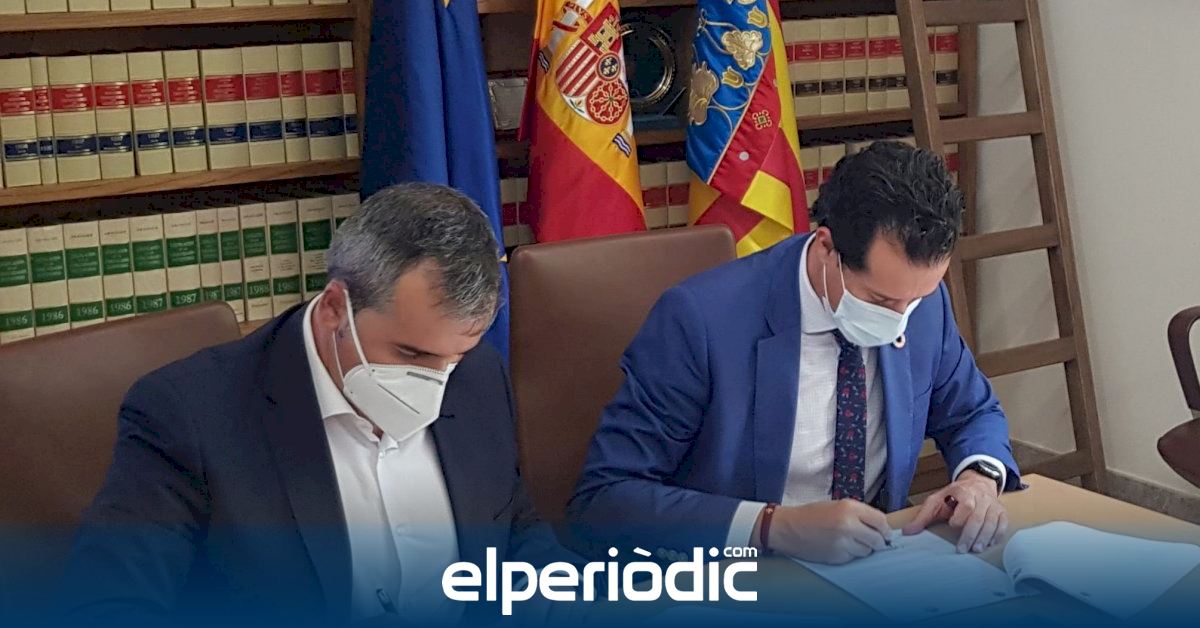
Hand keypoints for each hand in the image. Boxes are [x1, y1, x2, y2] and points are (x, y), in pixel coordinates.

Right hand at [758, 500, 891, 564]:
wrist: (788, 528)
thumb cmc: (811, 514)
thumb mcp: (837, 505)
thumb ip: (859, 513)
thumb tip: (880, 526)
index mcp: (849, 508)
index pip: (881, 521)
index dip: (885, 529)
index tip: (885, 533)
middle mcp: (848, 525)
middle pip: (878, 539)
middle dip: (878, 541)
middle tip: (873, 541)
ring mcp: (843, 542)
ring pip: (867, 551)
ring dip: (864, 548)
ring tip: (850, 541)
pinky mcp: (837, 556)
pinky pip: (854, 558)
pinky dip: (851, 554)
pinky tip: (839, 547)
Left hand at [902, 470, 1007, 552]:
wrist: (976, 483)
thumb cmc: (953, 496)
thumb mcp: (936, 501)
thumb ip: (922, 517)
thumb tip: (907, 532)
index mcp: (963, 491)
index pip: (966, 504)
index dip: (960, 516)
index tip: (952, 525)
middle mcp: (980, 497)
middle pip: (978, 516)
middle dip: (971, 534)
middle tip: (963, 549)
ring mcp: (993, 504)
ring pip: (992, 521)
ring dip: (985, 537)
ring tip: (976, 549)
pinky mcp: (1001, 511)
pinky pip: (1003, 523)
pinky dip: (997, 535)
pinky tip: (989, 544)